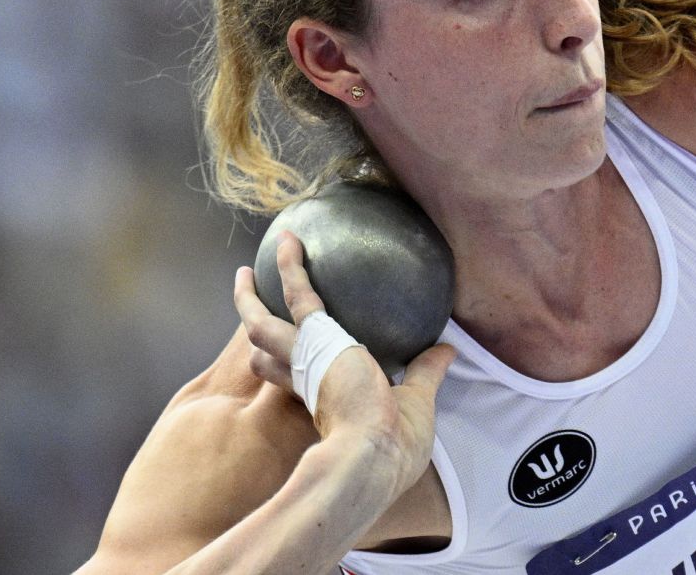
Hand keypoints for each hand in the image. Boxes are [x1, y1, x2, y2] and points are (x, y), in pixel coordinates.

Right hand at [233, 231, 455, 490]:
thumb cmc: (394, 444)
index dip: (281, 368)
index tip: (279, 357)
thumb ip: (425, 373)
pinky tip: (291, 239)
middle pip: (264, 355)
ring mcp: (303, 358)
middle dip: (255, 330)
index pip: (292, 381)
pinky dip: (293, 265)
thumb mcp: (414, 403)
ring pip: (262, 324)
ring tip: (247, 272)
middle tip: (250, 306)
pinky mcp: (313, 339)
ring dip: (251, 298)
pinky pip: (298, 293)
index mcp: (322, 402)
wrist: (373, 456)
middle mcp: (302, 381)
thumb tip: (448, 350)